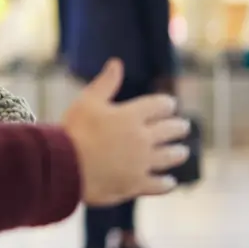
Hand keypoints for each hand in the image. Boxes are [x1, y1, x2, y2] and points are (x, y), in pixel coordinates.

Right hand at [62, 59, 190, 205]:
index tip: (170, 105)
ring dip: (178, 153)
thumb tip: (117, 63)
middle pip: (171, 130)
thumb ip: (105, 83)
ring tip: (182, 152)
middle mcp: (142, 138)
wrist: (65, 167)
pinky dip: (166, 183)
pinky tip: (169, 181)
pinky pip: (159, 185)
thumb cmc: (73, 131)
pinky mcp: (136, 184)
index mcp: (132, 115)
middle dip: (179, 127)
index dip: (166, 104)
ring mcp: (142, 163)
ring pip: (170, 157)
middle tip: (183, 127)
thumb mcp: (87, 102)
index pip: (160, 105)